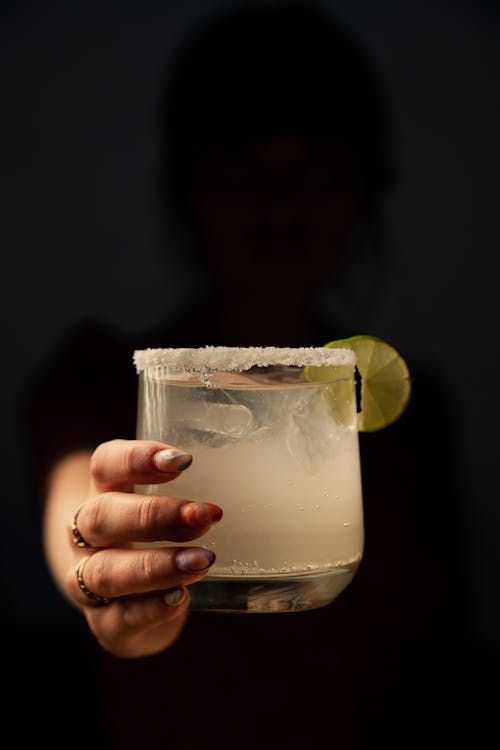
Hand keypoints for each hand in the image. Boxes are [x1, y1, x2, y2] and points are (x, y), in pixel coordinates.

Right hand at [65, 439, 221, 657]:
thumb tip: (256, 471)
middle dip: (154, 515)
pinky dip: (150, 608)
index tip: (182, 460)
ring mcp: (87, 583)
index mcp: (104, 493)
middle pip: (101, 517)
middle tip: (203, 515)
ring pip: (105, 571)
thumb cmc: (157, 539)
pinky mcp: (105, 624)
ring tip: (202, 560)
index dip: (136, 459)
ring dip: (155, 565)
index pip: (105, 465)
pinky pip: (120, 617)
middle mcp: (87, 536)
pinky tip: (180, 599)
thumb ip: (199, 488)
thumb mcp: (168, 506)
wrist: (129, 603)